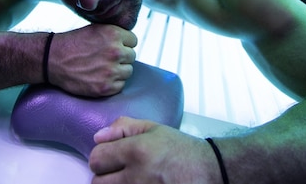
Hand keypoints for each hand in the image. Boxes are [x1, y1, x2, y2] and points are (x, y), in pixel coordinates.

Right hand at [49, 24, 136, 95]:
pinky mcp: (105, 87)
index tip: (115, 47)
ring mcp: (111, 71)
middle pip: (132, 56)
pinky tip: (100, 78)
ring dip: (118, 71)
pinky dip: (112, 84)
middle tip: (106, 59)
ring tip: (103, 69)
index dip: (124, 44)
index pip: (133, 41)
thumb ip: (115, 34)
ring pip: (128, 72)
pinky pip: (120, 86)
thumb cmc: (73, 43)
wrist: (52, 59)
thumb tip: (129, 42)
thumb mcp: (96, 29)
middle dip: (121, 58)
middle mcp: (116, 52)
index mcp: (114, 34)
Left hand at [89, 117, 218, 183]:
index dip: (101, 156)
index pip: (96, 158)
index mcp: (137, 151)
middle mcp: (137, 177)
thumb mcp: (154, 129)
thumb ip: (123, 128)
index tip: (111, 157)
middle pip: (97, 183)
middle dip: (105, 176)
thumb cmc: (181, 149)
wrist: (209, 171)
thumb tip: (97, 137)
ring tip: (132, 179)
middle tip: (120, 171)